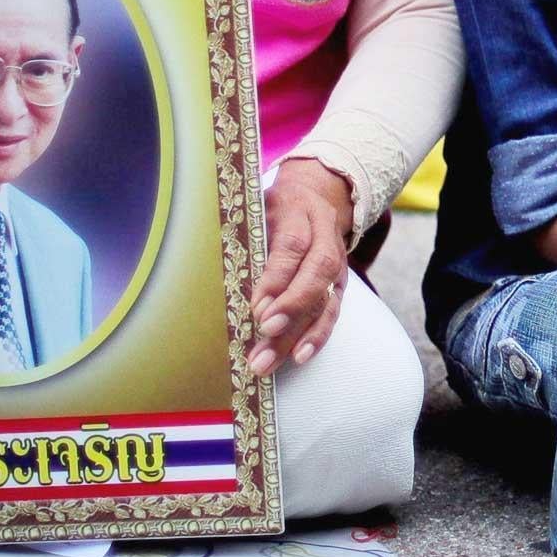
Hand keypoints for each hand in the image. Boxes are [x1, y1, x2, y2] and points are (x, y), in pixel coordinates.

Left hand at [250, 159, 353, 375]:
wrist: (313, 196)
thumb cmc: (272, 208)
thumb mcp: (256, 209)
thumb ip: (246, 237)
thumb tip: (218, 279)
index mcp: (299, 210)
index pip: (292, 245)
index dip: (276, 277)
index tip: (256, 307)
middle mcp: (325, 235)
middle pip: (315, 273)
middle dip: (292, 307)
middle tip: (265, 333)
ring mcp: (336, 261)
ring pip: (326, 297)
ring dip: (300, 332)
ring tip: (271, 360)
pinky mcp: (338, 283)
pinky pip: (333, 311)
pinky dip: (317, 335)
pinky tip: (299, 356)